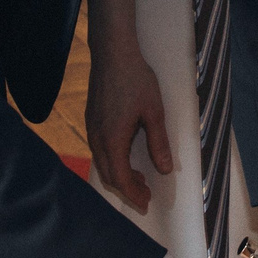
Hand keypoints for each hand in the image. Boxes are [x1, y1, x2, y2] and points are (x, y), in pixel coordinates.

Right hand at [84, 48, 171, 212]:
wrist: (113, 53)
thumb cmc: (135, 79)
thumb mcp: (154, 112)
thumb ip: (159, 142)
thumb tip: (165, 169)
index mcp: (112, 139)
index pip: (121, 178)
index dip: (134, 194)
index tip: (147, 203)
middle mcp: (97, 138)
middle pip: (108, 175)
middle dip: (126, 190)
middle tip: (145, 196)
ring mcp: (91, 129)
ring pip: (102, 164)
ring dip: (119, 175)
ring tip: (140, 179)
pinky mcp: (91, 121)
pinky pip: (99, 151)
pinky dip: (113, 162)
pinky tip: (126, 156)